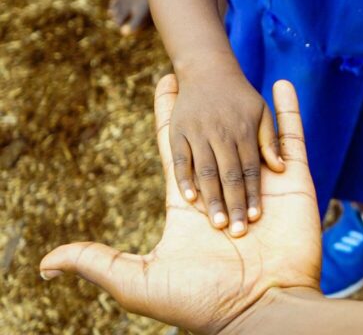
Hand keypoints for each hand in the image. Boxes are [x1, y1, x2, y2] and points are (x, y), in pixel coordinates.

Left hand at [40, 75, 320, 334]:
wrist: (261, 312)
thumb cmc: (200, 303)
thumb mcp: (139, 282)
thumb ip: (97, 262)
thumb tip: (46, 263)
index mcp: (191, 205)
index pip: (177, 150)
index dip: (168, 116)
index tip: (163, 85)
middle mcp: (226, 190)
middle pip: (212, 138)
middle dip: (204, 107)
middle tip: (197, 74)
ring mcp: (262, 184)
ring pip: (249, 135)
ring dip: (241, 108)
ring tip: (238, 75)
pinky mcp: (295, 180)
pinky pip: (291, 136)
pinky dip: (289, 108)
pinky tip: (282, 84)